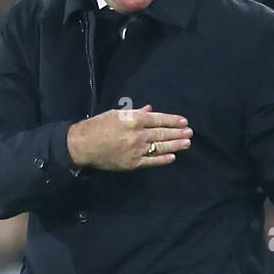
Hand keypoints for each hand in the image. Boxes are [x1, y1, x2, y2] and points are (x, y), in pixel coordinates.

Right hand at [67, 104, 191, 170]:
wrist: (83, 145)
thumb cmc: (98, 126)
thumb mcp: (117, 114)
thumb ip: (136, 112)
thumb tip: (150, 109)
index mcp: (133, 120)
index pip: (159, 119)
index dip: (173, 120)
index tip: (184, 121)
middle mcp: (137, 135)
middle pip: (162, 133)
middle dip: (178, 133)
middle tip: (190, 133)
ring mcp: (135, 150)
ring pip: (160, 147)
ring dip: (175, 145)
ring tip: (187, 143)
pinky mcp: (132, 163)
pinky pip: (151, 162)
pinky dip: (162, 160)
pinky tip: (172, 157)